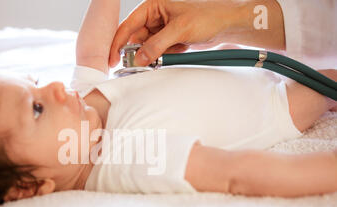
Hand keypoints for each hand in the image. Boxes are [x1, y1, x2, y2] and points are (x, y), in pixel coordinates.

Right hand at [109, 0, 237, 66]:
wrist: (228, 25)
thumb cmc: (208, 16)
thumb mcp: (179, 30)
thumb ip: (156, 45)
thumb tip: (139, 58)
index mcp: (153, 6)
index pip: (129, 25)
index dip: (119, 42)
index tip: (113, 58)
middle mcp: (155, 17)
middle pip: (136, 39)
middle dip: (138, 52)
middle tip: (138, 65)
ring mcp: (162, 30)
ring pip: (146, 48)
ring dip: (152, 56)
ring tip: (166, 55)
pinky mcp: (169, 40)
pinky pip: (158, 52)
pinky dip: (162, 57)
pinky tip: (176, 53)